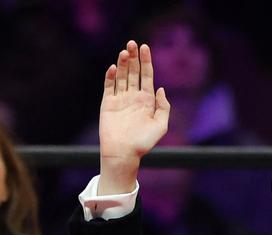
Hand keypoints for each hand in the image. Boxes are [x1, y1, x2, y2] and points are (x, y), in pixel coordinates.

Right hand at [98, 40, 170, 193]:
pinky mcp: (107, 103)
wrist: (123, 153)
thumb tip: (161, 89)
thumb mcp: (161, 126)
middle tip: (133, 43)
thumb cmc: (143, 143)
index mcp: (147, 101)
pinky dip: (110, 76)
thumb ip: (164, 107)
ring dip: (122, 63)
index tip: (145, 47)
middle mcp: (133, 97)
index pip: (147, 75)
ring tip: (124, 52)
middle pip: (133, 72)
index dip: (146, 61)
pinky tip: (113, 67)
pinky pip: (108, 86)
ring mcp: (120, 99)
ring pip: (121, 76)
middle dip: (133, 57)